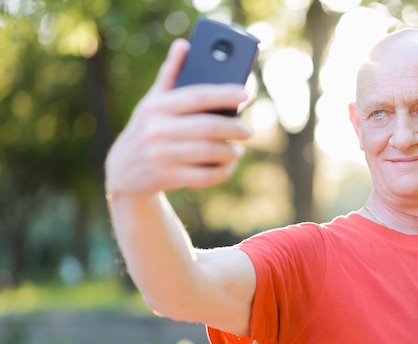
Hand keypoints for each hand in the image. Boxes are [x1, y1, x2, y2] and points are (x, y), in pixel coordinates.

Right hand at [105, 39, 251, 195]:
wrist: (122, 171)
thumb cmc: (146, 129)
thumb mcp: (151, 102)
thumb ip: (170, 75)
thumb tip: (184, 44)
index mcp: (156, 107)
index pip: (196, 96)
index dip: (223, 93)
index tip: (245, 93)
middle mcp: (156, 130)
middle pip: (206, 127)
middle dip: (233, 129)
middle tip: (248, 131)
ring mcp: (161, 155)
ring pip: (208, 153)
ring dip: (229, 152)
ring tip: (238, 150)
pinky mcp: (166, 178)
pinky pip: (203, 176)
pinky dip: (222, 172)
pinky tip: (228, 165)